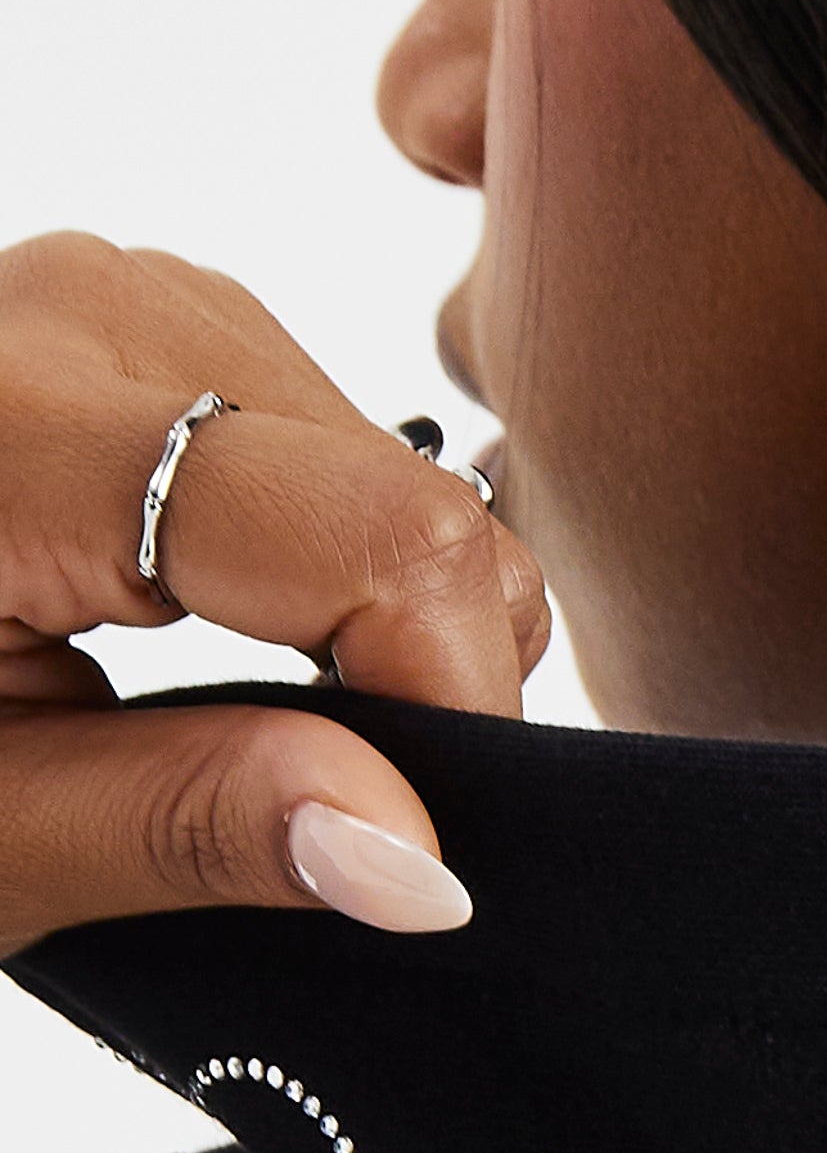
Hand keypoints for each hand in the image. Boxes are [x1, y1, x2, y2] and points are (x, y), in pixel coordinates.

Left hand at [0, 229, 547, 952]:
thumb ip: (189, 830)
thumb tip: (419, 860)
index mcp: (0, 429)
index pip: (367, 531)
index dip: (455, 702)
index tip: (429, 849)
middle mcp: (62, 309)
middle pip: (398, 490)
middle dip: (422, 672)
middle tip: (325, 816)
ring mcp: (94, 292)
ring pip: (382, 457)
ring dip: (375, 622)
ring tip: (244, 736)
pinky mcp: (112, 311)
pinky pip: (309, 425)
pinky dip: (320, 560)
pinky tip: (224, 647)